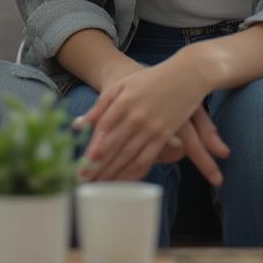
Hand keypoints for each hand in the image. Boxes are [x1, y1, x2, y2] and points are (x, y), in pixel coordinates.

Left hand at [74, 57, 229, 185]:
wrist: (185, 76)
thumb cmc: (150, 80)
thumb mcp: (122, 86)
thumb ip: (100, 106)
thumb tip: (77, 125)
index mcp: (123, 102)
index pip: (104, 129)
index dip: (93, 149)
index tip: (83, 165)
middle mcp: (136, 117)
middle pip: (114, 147)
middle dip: (99, 167)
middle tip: (85, 182)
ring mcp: (151, 128)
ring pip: (129, 157)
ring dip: (114, 174)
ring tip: (100, 186)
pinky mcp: (164, 136)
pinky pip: (147, 159)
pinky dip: (134, 173)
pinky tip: (123, 181)